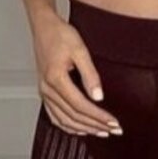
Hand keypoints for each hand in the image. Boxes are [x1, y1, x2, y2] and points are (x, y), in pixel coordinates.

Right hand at [31, 10, 122, 136]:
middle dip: (95, 125)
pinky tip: (79, 128)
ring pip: (63, 119)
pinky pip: (54, 116)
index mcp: (55, 78)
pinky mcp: (44, 92)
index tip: (113, 122)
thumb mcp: (80, 50)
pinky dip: (67, 126)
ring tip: (101, 132)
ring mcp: (44, 92)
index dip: (98, 116)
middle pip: (73, 116)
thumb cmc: (60, 34)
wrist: (43, 27)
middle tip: (114, 130)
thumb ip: (90, 74)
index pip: (80, 105)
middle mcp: (47, 89)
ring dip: (83, 129)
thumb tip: (98, 96)